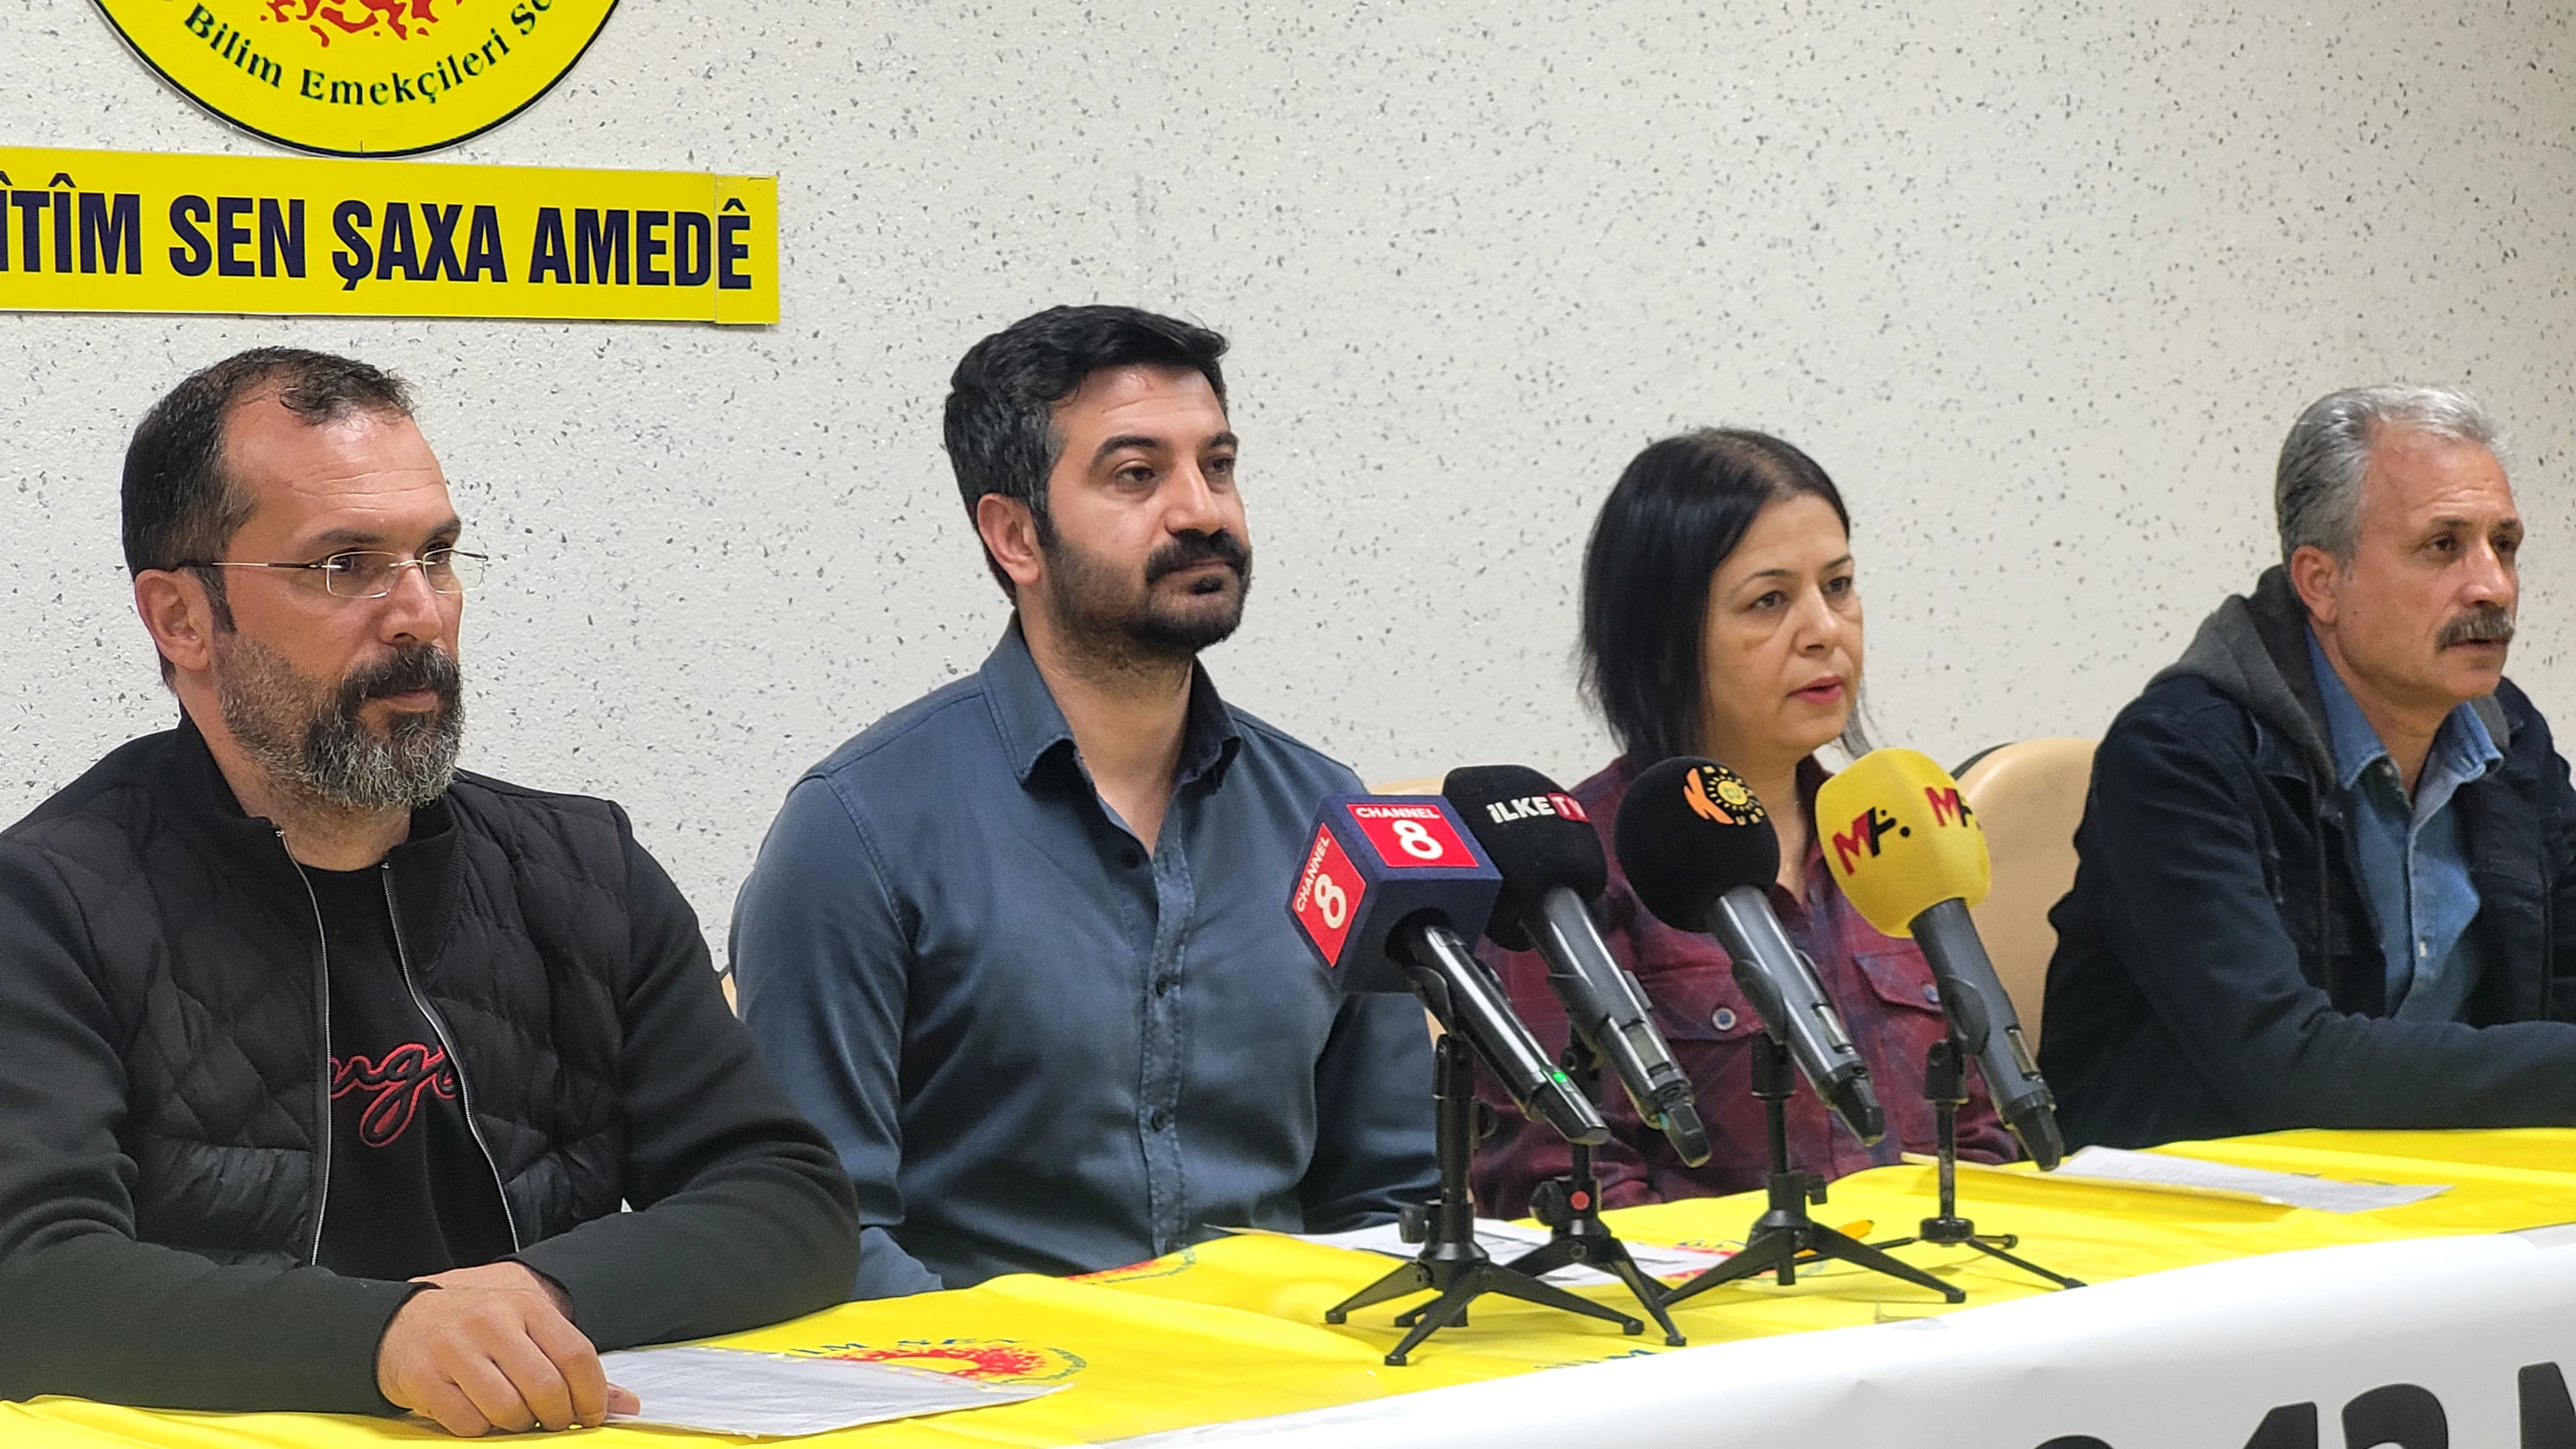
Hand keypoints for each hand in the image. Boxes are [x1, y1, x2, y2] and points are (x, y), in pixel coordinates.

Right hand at [376, 1262, 639, 1435]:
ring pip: (508, 1409)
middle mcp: (492, 1322)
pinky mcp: (426, 1378)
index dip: (592, 1395)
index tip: (591, 1415)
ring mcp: (456, 1349)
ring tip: (513, 1415)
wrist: (401, 1324)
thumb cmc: (476, 1331)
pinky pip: (469, 1423)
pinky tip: (479, 1415)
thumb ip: (574, 1365)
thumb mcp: (527, 1331)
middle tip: (551, 1422)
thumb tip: (627, 1405)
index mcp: (525, 1306)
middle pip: (546, 1387)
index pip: (576, 1355)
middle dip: (556, 1417)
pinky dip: (481, 1430)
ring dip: (517, 1425)